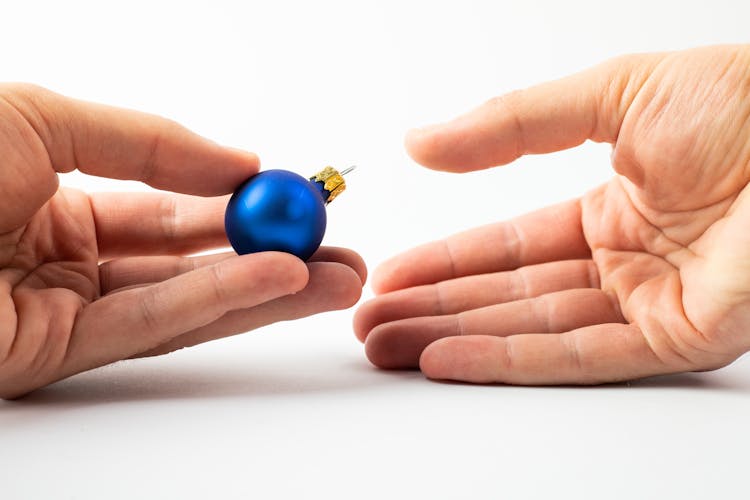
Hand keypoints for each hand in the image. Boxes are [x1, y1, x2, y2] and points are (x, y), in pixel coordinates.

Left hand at [0, 84, 365, 397]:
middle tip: (341, 253)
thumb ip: (152, 143)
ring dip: (267, 290)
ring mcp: (63, 309)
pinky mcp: (52, 355)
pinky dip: (218, 302)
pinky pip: (151, 324)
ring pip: (186, 300)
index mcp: (58, 193)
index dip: (239, 202)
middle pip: (192, 260)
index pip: (171, 205)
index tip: (299, 198)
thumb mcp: (45, 117)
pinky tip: (280, 282)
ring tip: (339, 280)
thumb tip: (240, 163)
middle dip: (272, 256)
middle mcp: (67, 255)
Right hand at [354, 45, 749, 384]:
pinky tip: (446, 360)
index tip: (390, 274)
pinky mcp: (678, 340)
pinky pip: (578, 355)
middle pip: (509, 295)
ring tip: (387, 349)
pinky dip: (508, 359)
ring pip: (532, 330)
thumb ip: (509, 125)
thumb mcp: (605, 96)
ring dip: (455, 339)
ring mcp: (649, 304)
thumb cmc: (743, 104)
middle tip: (369, 325)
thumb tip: (422, 141)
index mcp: (612, 205)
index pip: (510, 244)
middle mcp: (625, 261)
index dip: (446, 260)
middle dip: (435, 310)